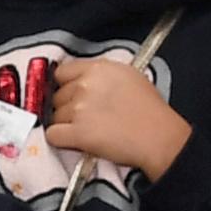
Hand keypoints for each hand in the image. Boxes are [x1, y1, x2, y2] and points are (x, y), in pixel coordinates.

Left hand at [44, 55, 190, 178]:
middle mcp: (85, 85)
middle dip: (67, 107)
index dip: (65, 85)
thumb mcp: (130, 76)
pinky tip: (75, 141)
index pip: (61, 72)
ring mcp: (79, 109)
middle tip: (86, 117)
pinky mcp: (77, 133)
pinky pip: (52, 135)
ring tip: (88, 130)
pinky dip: (61, 140)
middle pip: (57, 96)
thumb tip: (86, 80)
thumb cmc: (151, 110)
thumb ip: (102, 75)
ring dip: (66, 125)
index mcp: (98, 68)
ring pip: (54, 116)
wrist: (159, 137)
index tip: (70, 93)